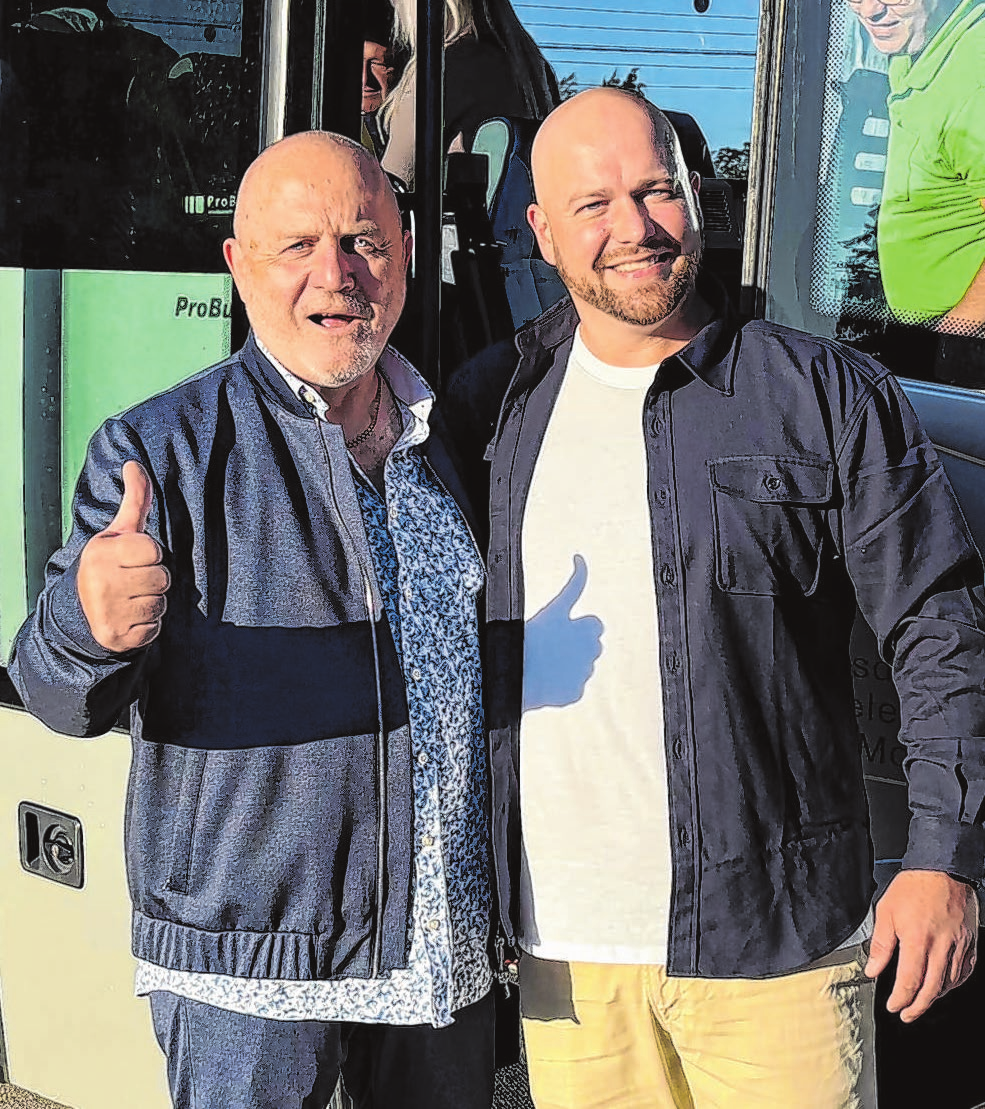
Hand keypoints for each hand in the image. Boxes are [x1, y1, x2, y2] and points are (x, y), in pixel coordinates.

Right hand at [77, 461, 169, 651]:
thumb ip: (135, 500)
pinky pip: (154, 629)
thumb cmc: (111, 564)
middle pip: (162, 578)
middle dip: (155, 579)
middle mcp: (101, 582)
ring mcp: (108, 612)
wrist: (82, 611)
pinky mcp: (117, 637)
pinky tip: (131, 618)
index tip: (135, 558)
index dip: (151, 554)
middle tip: (135, 580)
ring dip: (154, 602)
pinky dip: (148, 625)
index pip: (153, 550)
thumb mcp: (120, 532)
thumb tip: (134, 463)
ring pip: (161, 604)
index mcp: (101, 553)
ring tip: (133, 598)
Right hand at [522, 554, 603, 711]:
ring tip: (542, 665)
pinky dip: (560, 686)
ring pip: (581, 667)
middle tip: (552, 648)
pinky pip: (572, 687)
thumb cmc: (526, 636)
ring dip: (569, 665)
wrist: (514, 674)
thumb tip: (580, 556)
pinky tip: (542, 682)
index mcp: (584, 627)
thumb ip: (572, 587)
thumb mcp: (550, 606)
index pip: (595, 625)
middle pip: (591, 646)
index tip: (564, 630)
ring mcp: (584, 672)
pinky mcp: (577, 692)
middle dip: (578, 645)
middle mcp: (589, 649)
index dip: (578, 627)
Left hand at [865, 869, 978, 1021]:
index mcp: (917, 940)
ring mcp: (959, 944)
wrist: (941, 868)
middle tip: (907, 1014)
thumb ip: (881, 945)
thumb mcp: (886, 912)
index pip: (910, 981)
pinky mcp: (970, 941)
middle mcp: (941, 946)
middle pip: (932, 988)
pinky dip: (955, 982)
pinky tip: (945, 985)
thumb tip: (873, 970)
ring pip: (950, 982)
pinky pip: (965, 970)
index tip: (894, 1006)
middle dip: (918, 1006)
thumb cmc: (912, 887)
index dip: (901, 999)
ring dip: (935, 995)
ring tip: (922, 1000)